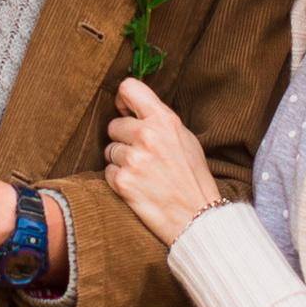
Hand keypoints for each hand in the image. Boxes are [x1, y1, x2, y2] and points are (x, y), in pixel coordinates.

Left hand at [104, 76, 225, 247]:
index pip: (129, 88)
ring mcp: (133, 159)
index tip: (126, 112)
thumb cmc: (192, 177)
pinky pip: (108, 171)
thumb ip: (159, 120)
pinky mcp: (122, 182)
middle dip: (123, 138)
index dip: (123, 100)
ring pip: (110, 149)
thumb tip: (130, 107)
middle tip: (143, 155)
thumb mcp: (185, 139)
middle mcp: (147, 136)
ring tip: (144, 173)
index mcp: (165, 120)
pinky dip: (119, 179)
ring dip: (121, 160)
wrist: (197, 217)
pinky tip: (138, 186)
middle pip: (114, 124)